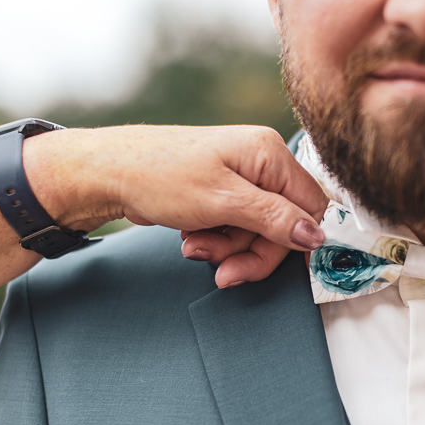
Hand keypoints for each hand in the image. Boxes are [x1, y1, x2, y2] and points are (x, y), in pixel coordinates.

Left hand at [22, 125, 328, 287]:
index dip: (295, 240)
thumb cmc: (159, 175)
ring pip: (257, 232)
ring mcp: (241, 178)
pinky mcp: (223, 193)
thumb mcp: (223, 201)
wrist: (108, 173)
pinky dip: (216, 241)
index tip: (270, 261)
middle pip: (283, 225)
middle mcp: (260, 162)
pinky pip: (236, 229)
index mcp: (269, 154)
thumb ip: (274, 219)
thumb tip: (317, 236)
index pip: (310, 206)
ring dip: (228, 249)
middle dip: (252, 251)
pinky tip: (192, 237)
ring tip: (195, 246)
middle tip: (226, 271)